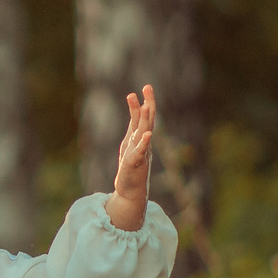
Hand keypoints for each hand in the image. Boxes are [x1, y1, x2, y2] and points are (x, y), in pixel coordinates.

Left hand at [107, 85, 156, 229]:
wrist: (130, 191)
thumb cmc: (130, 166)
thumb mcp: (130, 143)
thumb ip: (134, 127)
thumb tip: (138, 109)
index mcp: (140, 137)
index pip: (144, 116)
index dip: (144, 102)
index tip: (146, 87)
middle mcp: (143, 143)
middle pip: (147, 120)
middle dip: (148, 104)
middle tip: (148, 87)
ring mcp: (140, 152)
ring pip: (143, 133)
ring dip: (145, 119)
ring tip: (146, 106)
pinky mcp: (134, 163)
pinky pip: (139, 151)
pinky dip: (143, 143)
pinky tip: (147, 135)